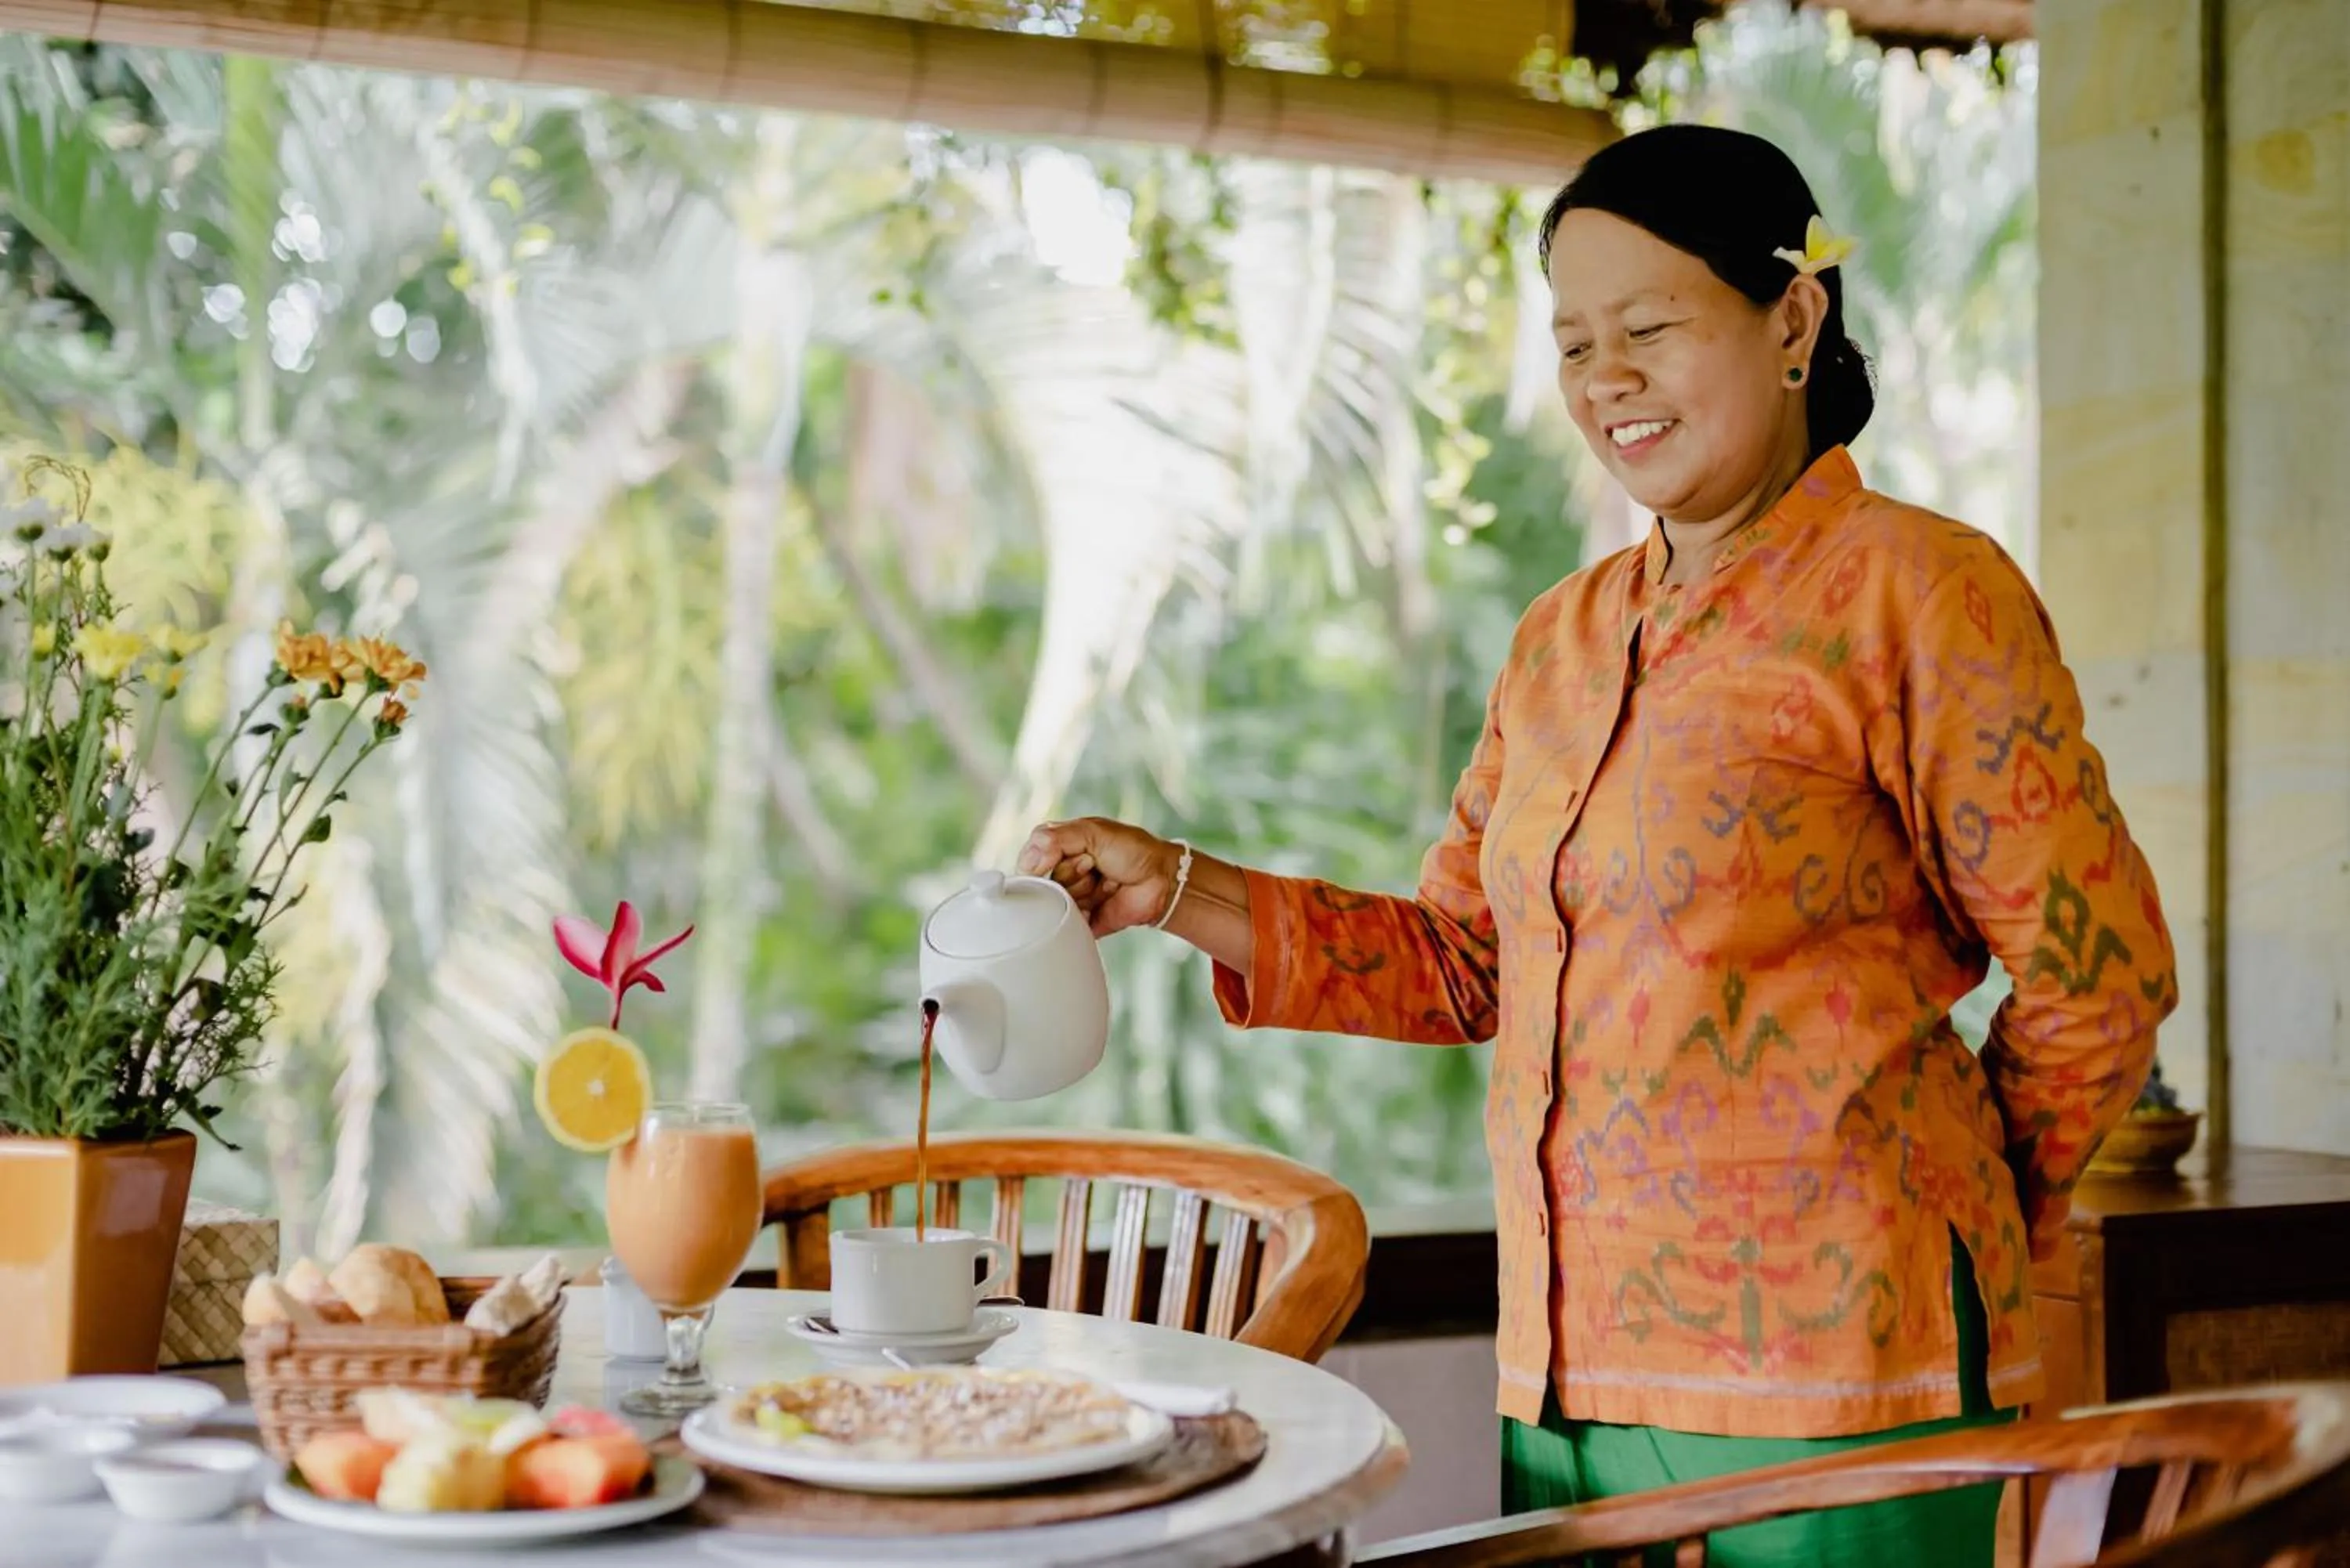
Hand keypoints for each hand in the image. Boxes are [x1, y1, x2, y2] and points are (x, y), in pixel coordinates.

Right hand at [1016, 817, 1178, 936]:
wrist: (1162, 880)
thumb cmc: (1132, 850)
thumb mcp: (1093, 832)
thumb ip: (1055, 839)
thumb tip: (1028, 862)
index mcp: (1058, 847)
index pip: (1030, 858)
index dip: (1047, 859)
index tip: (1077, 853)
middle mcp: (1061, 873)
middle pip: (1043, 882)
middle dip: (1072, 873)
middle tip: (1095, 866)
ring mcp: (1071, 898)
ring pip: (1055, 904)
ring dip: (1083, 892)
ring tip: (1105, 883)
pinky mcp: (1081, 922)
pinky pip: (1067, 927)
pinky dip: (1082, 917)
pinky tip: (1101, 904)